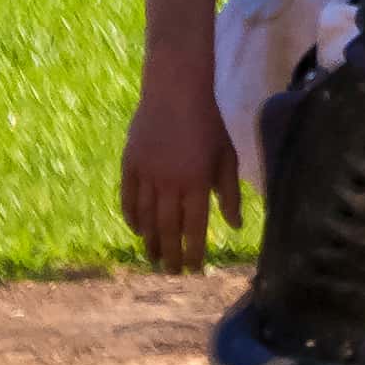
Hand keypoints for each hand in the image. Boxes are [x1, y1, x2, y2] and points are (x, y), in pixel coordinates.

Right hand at [119, 60, 240, 271]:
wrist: (176, 92)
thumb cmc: (208, 125)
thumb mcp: (227, 156)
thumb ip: (230, 192)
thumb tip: (236, 225)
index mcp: (197, 182)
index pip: (194, 228)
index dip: (193, 252)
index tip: (193, 269)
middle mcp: (170, 183)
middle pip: (168, 229)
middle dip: (170, 255)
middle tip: (172, 272)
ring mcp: (146, 175)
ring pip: (146, 219)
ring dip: (150, 242)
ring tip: (154, 258)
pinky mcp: (129, 166)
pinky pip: (128, 200)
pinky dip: (132, 218)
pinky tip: (138, 231)